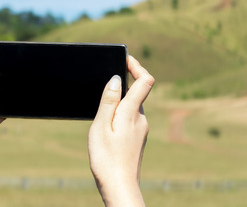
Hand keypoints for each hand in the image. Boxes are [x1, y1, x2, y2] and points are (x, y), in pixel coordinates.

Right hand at [88, 56, 153, 206]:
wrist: (120, 187)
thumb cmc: (107, 158)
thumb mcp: (102, 126)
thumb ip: (109, 101)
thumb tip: (116, 79)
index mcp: (132, 113)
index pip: (145, 80)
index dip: (136, 66)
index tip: (125, 59)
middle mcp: (141, 119)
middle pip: (138, 91)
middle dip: (123, 83)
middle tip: (105, 81)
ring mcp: (141, 129)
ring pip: (132, 106)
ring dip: (119, 100)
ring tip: (101, 108)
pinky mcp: (138, 138)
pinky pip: (130, 118)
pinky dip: (120, 113)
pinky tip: (106, 126)